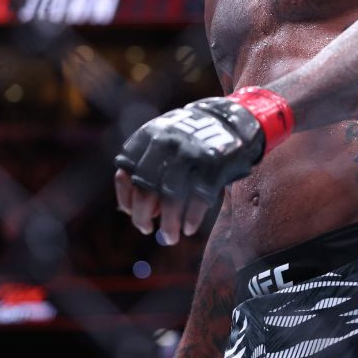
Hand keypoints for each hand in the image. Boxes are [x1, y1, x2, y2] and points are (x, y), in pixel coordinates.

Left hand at [114, 97, 265, 243]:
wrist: (232, 119)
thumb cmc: (191, 141)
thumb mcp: (164, 141)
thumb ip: (147, 167)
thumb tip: (130, 210)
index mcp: (149, 136)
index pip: (126, 171)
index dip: (125, 196)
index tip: (129, 212)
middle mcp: (166, 142)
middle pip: (145, 189)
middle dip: (142, 216)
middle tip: (146, 229)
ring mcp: (191, 152)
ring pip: (171, 198)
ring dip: (169, 224)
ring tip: (170, 238)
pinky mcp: (213, 164)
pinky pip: (197, 198)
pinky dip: (191, 218)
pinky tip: (189, 228)